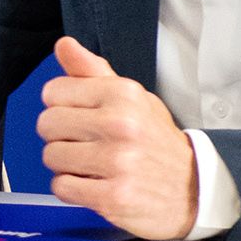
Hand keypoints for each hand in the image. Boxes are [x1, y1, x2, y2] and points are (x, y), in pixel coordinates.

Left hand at [34, 36, 198, 239]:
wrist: (193, 188)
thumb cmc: (156, 141)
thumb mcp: (132, 98)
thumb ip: (93, 72)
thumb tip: (64, 45)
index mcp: (122, 94)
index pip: (53, 91)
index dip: (61, 106)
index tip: (80, 116)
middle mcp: (120, 124)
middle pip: (47, 124)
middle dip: (60, 136)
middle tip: (86, 143)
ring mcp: (117, 161)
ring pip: (51, 156)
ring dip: (66, 164)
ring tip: (93, 164)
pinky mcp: (112, 195)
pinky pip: (61, 187)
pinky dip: (71, 189)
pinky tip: (94, 183)